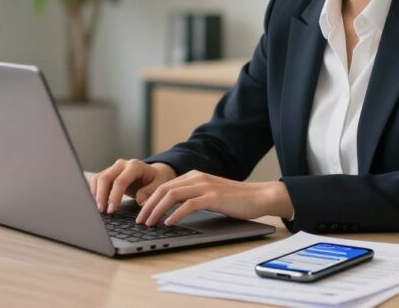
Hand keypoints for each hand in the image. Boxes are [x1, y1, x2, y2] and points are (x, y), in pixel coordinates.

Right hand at [88, 159, 176, 213]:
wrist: (152, 173)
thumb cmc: (156, 180)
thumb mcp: (159, 185)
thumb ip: (150, 192)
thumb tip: (140, 201)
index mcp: (135, 166)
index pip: (120, 181)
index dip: (114, 196)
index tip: (111, 210)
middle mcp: (122, 164)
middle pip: (105, 178)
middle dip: (101, 196)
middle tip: (101, 211)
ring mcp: (114, 168)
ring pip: (98, 179)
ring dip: (95, 194)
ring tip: (99, 209)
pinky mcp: (108, 173)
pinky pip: (97, 181)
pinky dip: (94, 192)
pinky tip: (97, 203)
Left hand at [135, 170, 293, 226]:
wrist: (259, 196)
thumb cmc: (234, 200)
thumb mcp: (209, 196)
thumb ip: (192, 198)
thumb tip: (172, 211)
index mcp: (194, 176)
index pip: (164, 186)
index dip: (149, 200)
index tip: (140, 213)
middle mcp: (197, 178)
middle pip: (164, 189)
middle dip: (148, 206)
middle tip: (139, 221)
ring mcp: (205, 186)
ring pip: (172, 195)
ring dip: (157, 210)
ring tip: (150, 223)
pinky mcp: (213, 197)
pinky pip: (189, 204)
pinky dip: (176, 214)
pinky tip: (169, 223)